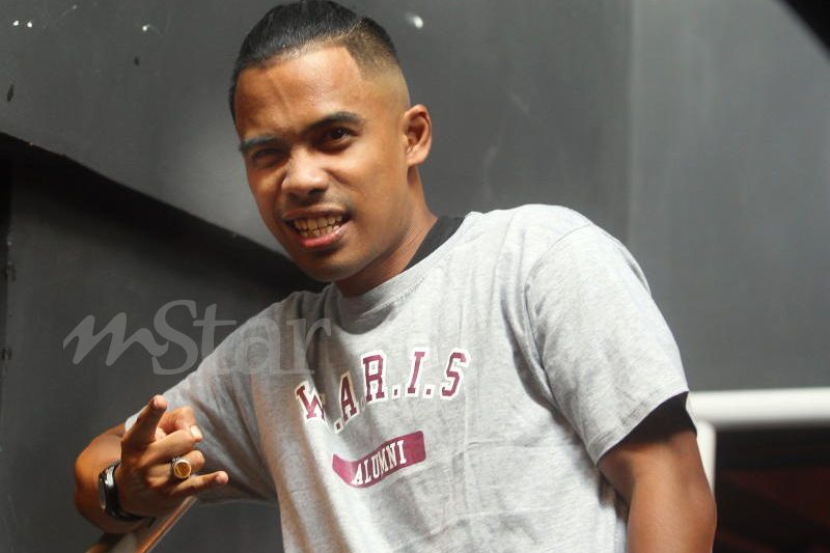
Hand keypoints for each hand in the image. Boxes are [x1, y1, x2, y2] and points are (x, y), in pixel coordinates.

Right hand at [115, 395, 228, 516]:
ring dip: (193, 459)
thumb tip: (196, 435)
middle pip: (185, 438)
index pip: (146, 423)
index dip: (154, 411)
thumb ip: (179, 418)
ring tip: (176, 465)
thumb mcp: (158, 428)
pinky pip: (196, 485)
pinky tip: (223, 477)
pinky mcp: (172, 495)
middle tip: (173, 449)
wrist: (135, 493)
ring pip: (196, 458)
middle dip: (186, 440)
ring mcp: (156, 480)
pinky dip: (211, 481)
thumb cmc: (153, 449)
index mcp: (135, 440)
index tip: (160, 400)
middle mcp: (143, 461)